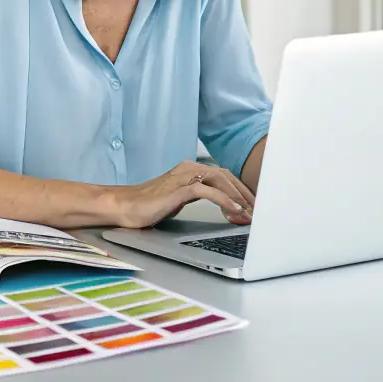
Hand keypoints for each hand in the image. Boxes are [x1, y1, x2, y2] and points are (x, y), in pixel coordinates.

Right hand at [112, 160, 254, 229]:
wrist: (124, 206)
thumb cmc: (149, 205)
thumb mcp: (179, 199)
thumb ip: (198, 197)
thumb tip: (222, 206)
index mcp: (189, 169)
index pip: (223, 176)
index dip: (240, 189)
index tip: (253, 205)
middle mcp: (189, 168)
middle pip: (226, 176)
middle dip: (244, 193)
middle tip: (258, 210)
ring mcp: (183, 176)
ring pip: (220, 180)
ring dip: (238, 197)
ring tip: (250, 213)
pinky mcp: (178, 188)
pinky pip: (207, 191)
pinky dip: (224, 200)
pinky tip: (234, 210)